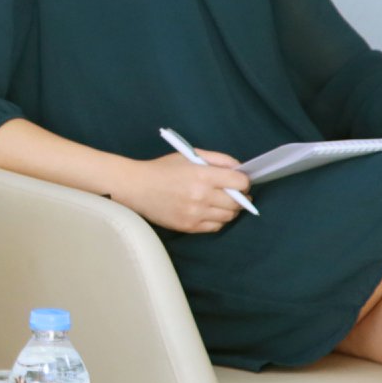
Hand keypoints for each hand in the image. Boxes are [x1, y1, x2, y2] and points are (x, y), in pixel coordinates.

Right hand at [110, 150, 251, 233]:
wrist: (137, 187)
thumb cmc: (163, 169)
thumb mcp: (189, 155)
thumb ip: (217, 159)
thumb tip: (239, 168)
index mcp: (202, 175)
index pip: (239, 182)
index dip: (244, 181)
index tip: (241, 181)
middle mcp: (201, 196)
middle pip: (237, 202)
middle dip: (242, 197)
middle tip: (237, 193)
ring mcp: (195, 213)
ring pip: (229, 216)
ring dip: (231, 210)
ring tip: (224, 202)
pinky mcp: (189, 226)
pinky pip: (215, 227)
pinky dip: (218, 220)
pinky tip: (211, 211)